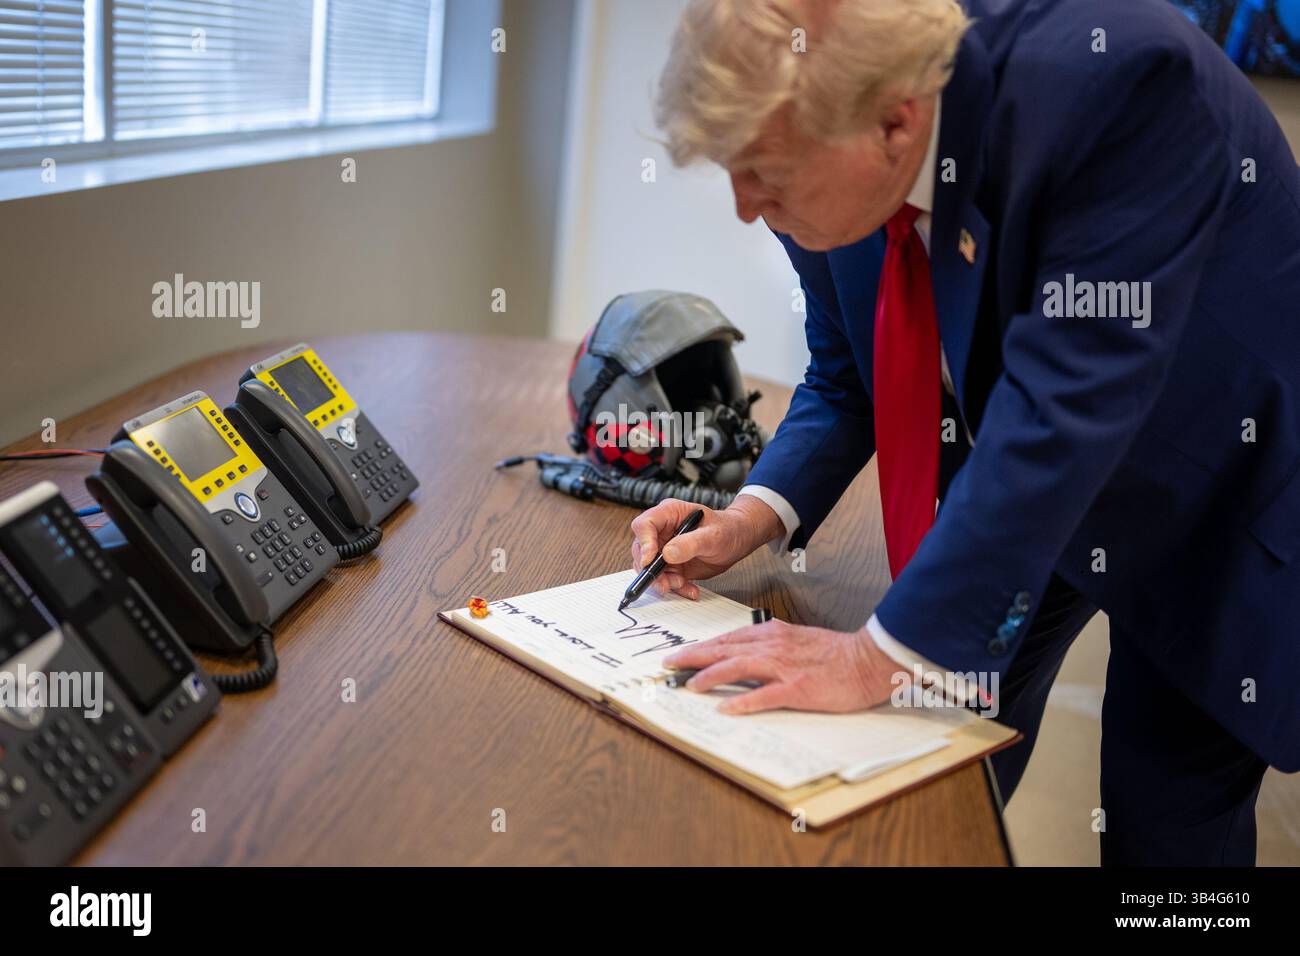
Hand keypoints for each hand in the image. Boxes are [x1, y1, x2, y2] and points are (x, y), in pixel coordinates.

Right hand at [629, 496, 782, 598]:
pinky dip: (675, 588)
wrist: (737, 541)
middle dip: (651, 569)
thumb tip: (668, 553)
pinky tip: (690, 589)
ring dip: (663, 581)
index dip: (643, 542)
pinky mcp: (671, 564)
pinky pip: (664, 579)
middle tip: (664, 583)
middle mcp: (662, 530)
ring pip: (650, 568)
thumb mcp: (713, 535)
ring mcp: (665, 548)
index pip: (644, 524)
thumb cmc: (727, 529)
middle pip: (641, 549)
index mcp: (669, 513)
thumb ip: (691, 543)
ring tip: (682, 584)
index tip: (650, 560)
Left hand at [663, 619, 903, 714]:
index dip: (700, 648)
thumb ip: (770, 645)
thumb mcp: (797, 640)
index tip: (679, 655)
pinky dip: (742, 701)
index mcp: (772, 634)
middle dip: (692, 657)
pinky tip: (725, 707)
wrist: (867, 659)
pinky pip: (763, 695)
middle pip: (723, 650)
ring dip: (709, 676)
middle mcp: (772, 647)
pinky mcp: (797, 688)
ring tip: (689, 685)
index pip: (726, 639)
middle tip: (669, 665)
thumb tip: (744, 655)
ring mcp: (784, 667)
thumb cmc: (835, 653)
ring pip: (736, 667)